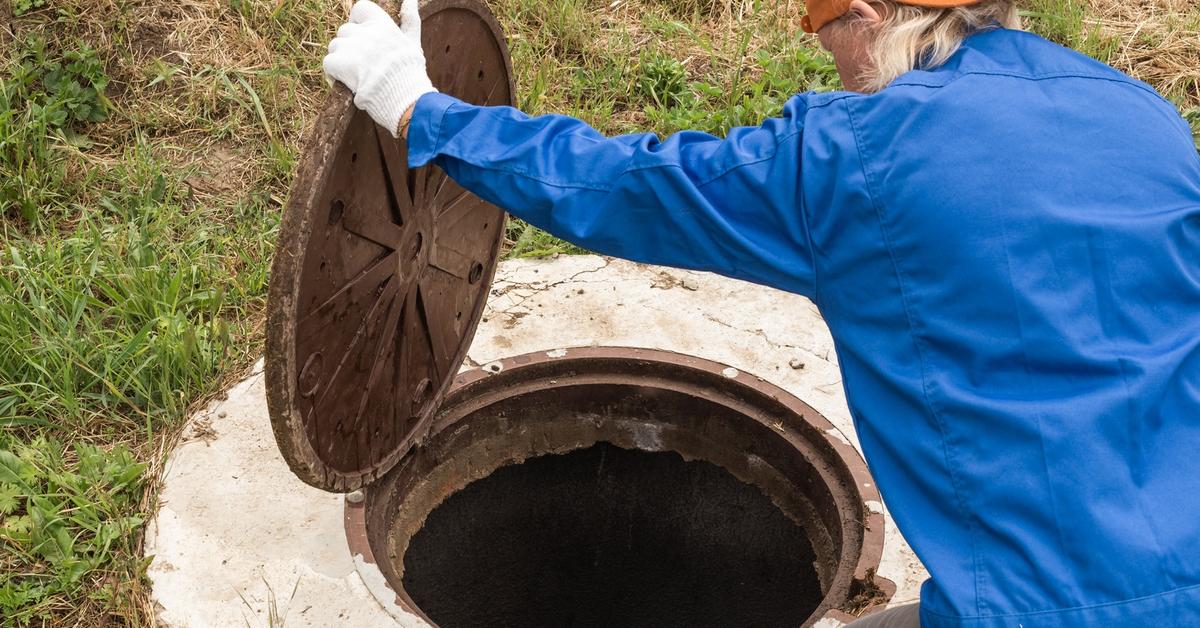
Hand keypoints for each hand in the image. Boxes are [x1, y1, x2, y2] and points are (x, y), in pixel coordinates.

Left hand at [323, 0, 436, 137]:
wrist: (405, 99)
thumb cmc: (411, 73)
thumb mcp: (413, 42)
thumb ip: (410, 19)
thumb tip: (410, 0)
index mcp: (383, 24)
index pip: (360, 8)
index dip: (358, 22)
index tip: (364, 37)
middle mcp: (365, 32)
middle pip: (345, 31)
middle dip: (350, 46)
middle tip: (363, 64)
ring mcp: (351, 47)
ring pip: (335, 47)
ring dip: (341, 60)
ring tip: (355, 75)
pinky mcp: (340, 63)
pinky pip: (328, 63)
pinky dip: (333, 74)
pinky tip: (346, 83)